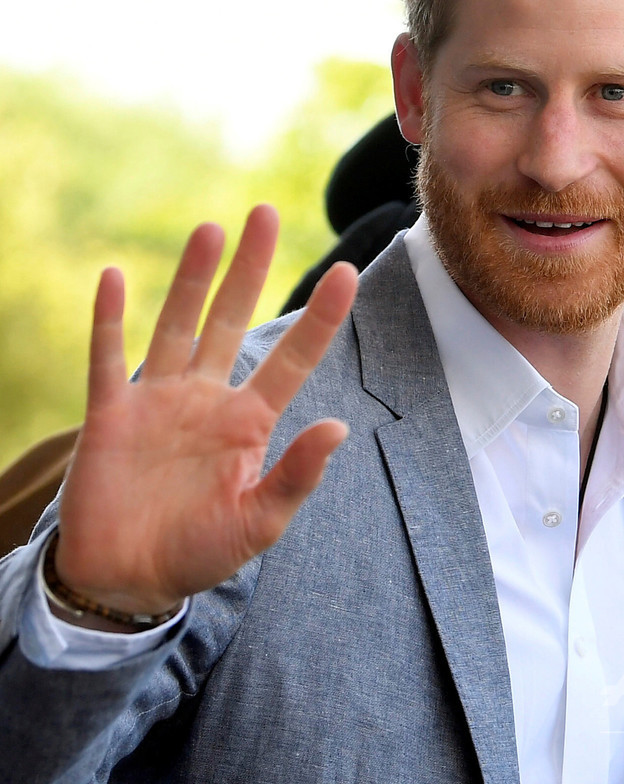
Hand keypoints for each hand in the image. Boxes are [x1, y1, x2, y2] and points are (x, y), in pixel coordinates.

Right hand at [55, 205, 357, 616]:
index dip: (320, 317)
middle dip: (249, 268)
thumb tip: (339, 426)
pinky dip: (108, 318)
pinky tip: (113, 276)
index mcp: (248, 422)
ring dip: (191, 278)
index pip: (292, 357)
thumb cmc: (199, 552)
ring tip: (210, 229)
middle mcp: (206, 398)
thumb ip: (295, 476)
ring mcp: (158, 401)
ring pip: (177, 324)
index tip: (346, 272)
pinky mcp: (110, 412)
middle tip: (267, 212)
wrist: (127, 579)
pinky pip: (107, 356)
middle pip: (232, 318)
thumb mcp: (257, 523)